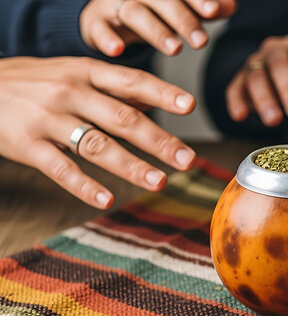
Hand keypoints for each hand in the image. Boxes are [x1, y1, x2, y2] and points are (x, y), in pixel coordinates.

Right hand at [0, 57, 196, 208]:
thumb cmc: (34, 82)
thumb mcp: (73, 72)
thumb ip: (112, 87)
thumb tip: (155, 100)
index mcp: (85, 72)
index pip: (131, 81)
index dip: (162, 93)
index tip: (190, 105)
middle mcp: (69, 92)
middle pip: (122, 118)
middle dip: (159, 140)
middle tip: (187, 159)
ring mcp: (47, 118)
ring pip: (96, 145)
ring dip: (131, 166)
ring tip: (159, 181)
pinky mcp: (26, 145)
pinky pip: (61, 168)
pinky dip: (85, 186)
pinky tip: (107, 200)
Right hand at [81, 0, 236, 56]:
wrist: (108, 14)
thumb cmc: (154, 12)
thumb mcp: (183, 9)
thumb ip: (207, 8)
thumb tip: (231, 7)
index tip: (214, 11)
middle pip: (162, 0)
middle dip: (183, 20)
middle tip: (201, 42)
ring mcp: (114, 3)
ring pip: (135, 13)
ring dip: (156, 31)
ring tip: (175, 49)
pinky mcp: (96, 22)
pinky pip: (100, 29)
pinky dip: (107, 39)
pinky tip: (117, 51)